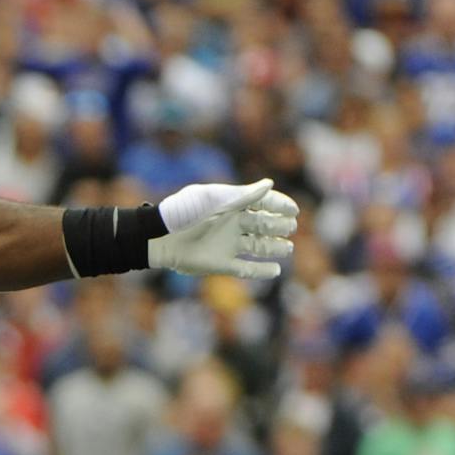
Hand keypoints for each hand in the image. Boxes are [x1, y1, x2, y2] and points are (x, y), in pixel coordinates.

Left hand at [149, 178, 297, 278]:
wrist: (161, 238)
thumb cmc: (185, 212)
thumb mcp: (214, 199)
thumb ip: (243, 195)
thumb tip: (270, 184)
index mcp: (232, 204)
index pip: (263, 202)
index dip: (280, 205)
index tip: (293, 211)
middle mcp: (232, 224)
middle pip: (263, 224)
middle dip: (279, 226)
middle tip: (290, 228)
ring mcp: (227, 245)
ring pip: (258, 246)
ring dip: (274, 247)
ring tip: (287, 249)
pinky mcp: (221, 264)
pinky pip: (246, 269)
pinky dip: (261, 271)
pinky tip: (275, 271)